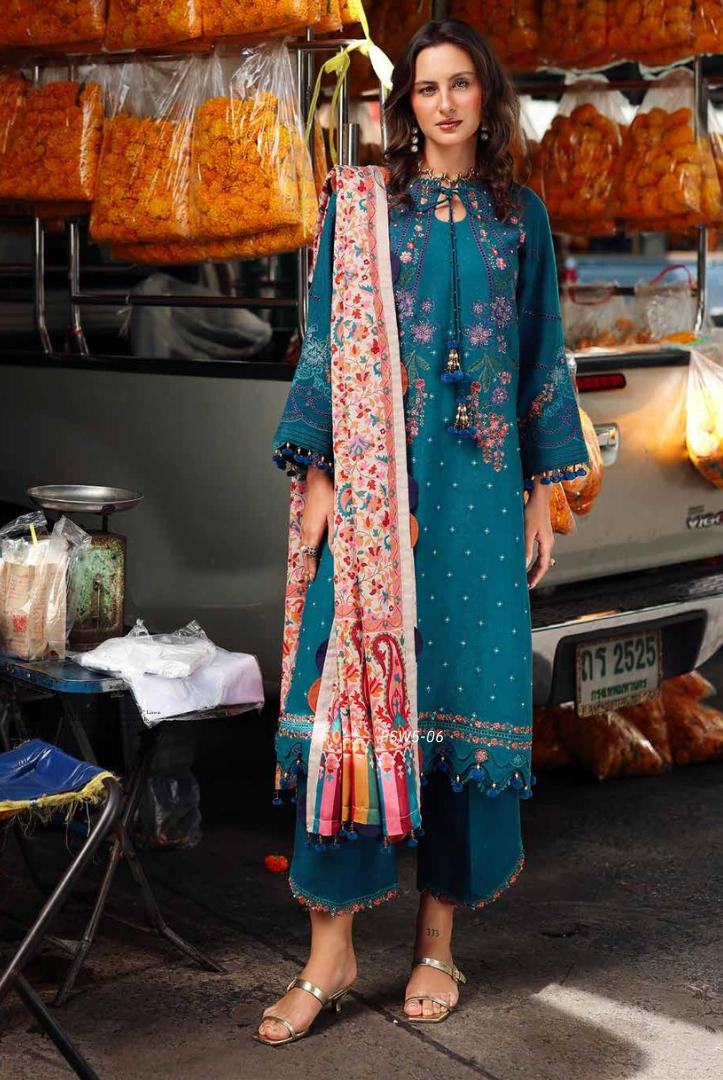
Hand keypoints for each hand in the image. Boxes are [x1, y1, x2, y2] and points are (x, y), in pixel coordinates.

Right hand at [301, 466, 333, 581]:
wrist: (317, 482)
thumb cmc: (328, 496)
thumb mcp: (334, 514)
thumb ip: (334, 533)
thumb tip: (334, 550)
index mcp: (313, 532)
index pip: (310, 555)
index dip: (311, 567)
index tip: (312, 578)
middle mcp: (306, 531)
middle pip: (305, 553)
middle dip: (307, 567)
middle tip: (309, 579)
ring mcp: (304, 526)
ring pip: (303, 547)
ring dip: (306, 559)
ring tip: (308, 569)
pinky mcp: (305, 521)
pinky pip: (304, 540)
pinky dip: (305, 550)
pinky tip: (309, 551)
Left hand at [524, 484, 553, 589]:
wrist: (539, 498)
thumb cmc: (532, 513)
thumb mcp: (526, 531)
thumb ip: (525, 548)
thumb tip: (523, 564)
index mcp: (547, 544)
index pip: (543, 566)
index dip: (536, 577)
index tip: (530, 586)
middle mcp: (549, 544)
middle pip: (543, 564)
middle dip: (535, 575)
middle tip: (526, 586)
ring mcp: (546, 540)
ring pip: (541, 559)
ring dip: (533, 568)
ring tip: (525, 578)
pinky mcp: (542, 536)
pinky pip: (539, 553)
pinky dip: (533, 560)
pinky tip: (526, 562)